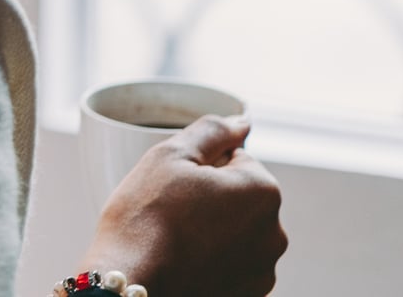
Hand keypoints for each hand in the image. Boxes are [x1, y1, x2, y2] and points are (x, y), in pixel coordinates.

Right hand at [80, 115, 286, 296]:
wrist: (128, 285)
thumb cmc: (145, 218)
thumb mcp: (171, 155)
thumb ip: (213, 130)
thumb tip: (243, 122)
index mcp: (263, 191)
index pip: (235, 159)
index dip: (199, 167)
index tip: (174, 186)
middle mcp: (274, 234)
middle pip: (239, 197)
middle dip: (210, 198)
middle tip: (171, 212)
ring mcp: (262, 272)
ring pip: (235, 232)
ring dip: (212, 230)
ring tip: (175, 241)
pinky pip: (230, 265)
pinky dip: (211, 262)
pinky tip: (183, 264)